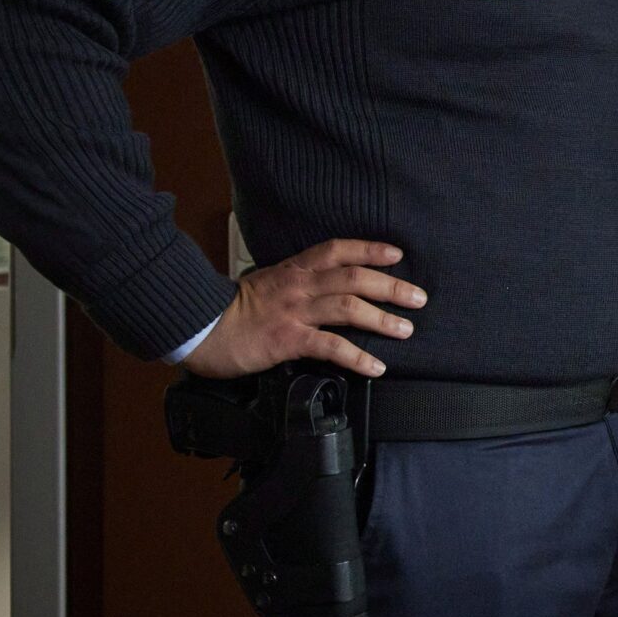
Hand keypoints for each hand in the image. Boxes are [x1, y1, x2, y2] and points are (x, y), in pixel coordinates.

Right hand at [180, 238, 426, 378]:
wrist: (199, 327)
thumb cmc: (231, 309)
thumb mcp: (266, 283)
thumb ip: (296, 283)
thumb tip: (326, 287)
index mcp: (293, 269)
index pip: (337, 250)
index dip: (369, 250)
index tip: (397, 254)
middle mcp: (298, 286)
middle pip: (353, 278)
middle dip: (391, 286)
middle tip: (419, 297)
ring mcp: (294, 312)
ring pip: (348, 307)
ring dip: (382, 318)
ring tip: (406, 329)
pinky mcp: (288, 340)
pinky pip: (330, 346)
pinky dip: (357, 356)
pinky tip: (376, 366)